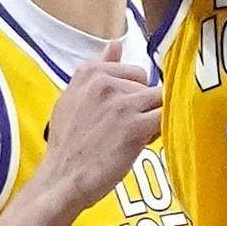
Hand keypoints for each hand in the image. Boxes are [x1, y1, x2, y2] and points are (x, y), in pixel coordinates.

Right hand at [35, 40, 161, 211]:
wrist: (61, 181)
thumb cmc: (69, 144)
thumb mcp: (74, 99)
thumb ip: (99, 69)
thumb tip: (115, 44)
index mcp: (89, 72)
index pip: (133, 72)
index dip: (132, 94)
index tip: (117, 113)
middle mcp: (104, 82)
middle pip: (148, 85)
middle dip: (143, 104)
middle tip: (125, 128)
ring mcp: (121, 103)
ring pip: (159, 100)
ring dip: (153, 117)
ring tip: (132, 137)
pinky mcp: (135, 126)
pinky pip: (165, 116)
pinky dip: (162, 128)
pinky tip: (145, 142)